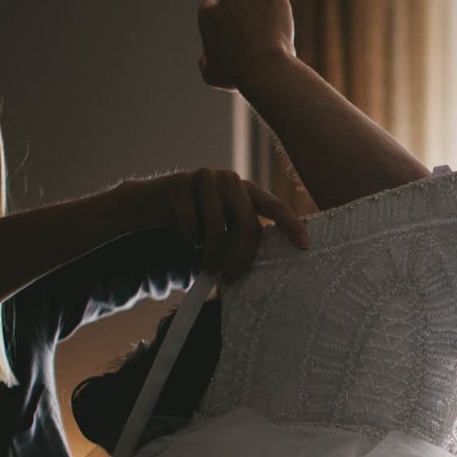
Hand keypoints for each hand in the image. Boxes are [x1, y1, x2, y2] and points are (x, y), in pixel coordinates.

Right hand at [125, 168, 307, 280]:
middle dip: (240, 258)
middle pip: (248, 225)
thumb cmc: (195, 219)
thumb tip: (268, 269)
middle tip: (228, 279)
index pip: (277, 207)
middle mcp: (232, 180)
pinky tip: (184, 233)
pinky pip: (191, 223)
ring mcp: (207, 177)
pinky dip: (188, 236)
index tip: (305, 247)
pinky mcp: (181, 182)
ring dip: (209, 253)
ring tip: (205, 264)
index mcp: (248, 191)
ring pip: (217, 228)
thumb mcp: (223, 225)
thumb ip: (242, 236)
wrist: (151, 202)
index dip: (292, 226)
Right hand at [198, 0, 296, 92]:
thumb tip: (205, 58)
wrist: (264, 71)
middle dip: (239, 15)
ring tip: (263, 13)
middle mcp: (227, 1)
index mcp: (208, 16)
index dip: (219, 22)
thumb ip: (205, 65)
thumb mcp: (212, 76)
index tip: (229, 38)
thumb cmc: (237, 76)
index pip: (208, 9)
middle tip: (252, 40)